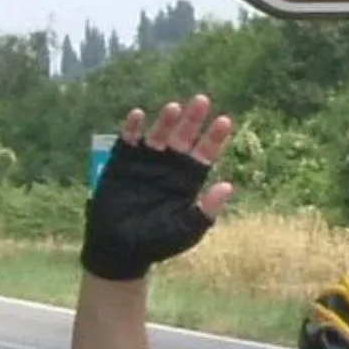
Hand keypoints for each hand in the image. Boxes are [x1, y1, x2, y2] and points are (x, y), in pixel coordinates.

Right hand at [81, 97, 236, 281]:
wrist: (120, 247)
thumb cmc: (157, 241)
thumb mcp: (186, 229)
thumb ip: (206, 210)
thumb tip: (228, 186)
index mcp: (189, 178)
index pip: (206, 153)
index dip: (214, 137)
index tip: (224, 121)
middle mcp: (170, 164)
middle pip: (185, 136)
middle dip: (193, 119)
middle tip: (202, 101)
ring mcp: (146, 160)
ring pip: (159, 134)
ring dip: (166, 120)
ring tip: (174, 108)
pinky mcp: (122, 161)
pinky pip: (128, 139)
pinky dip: (133, 128)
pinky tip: (139, 115)